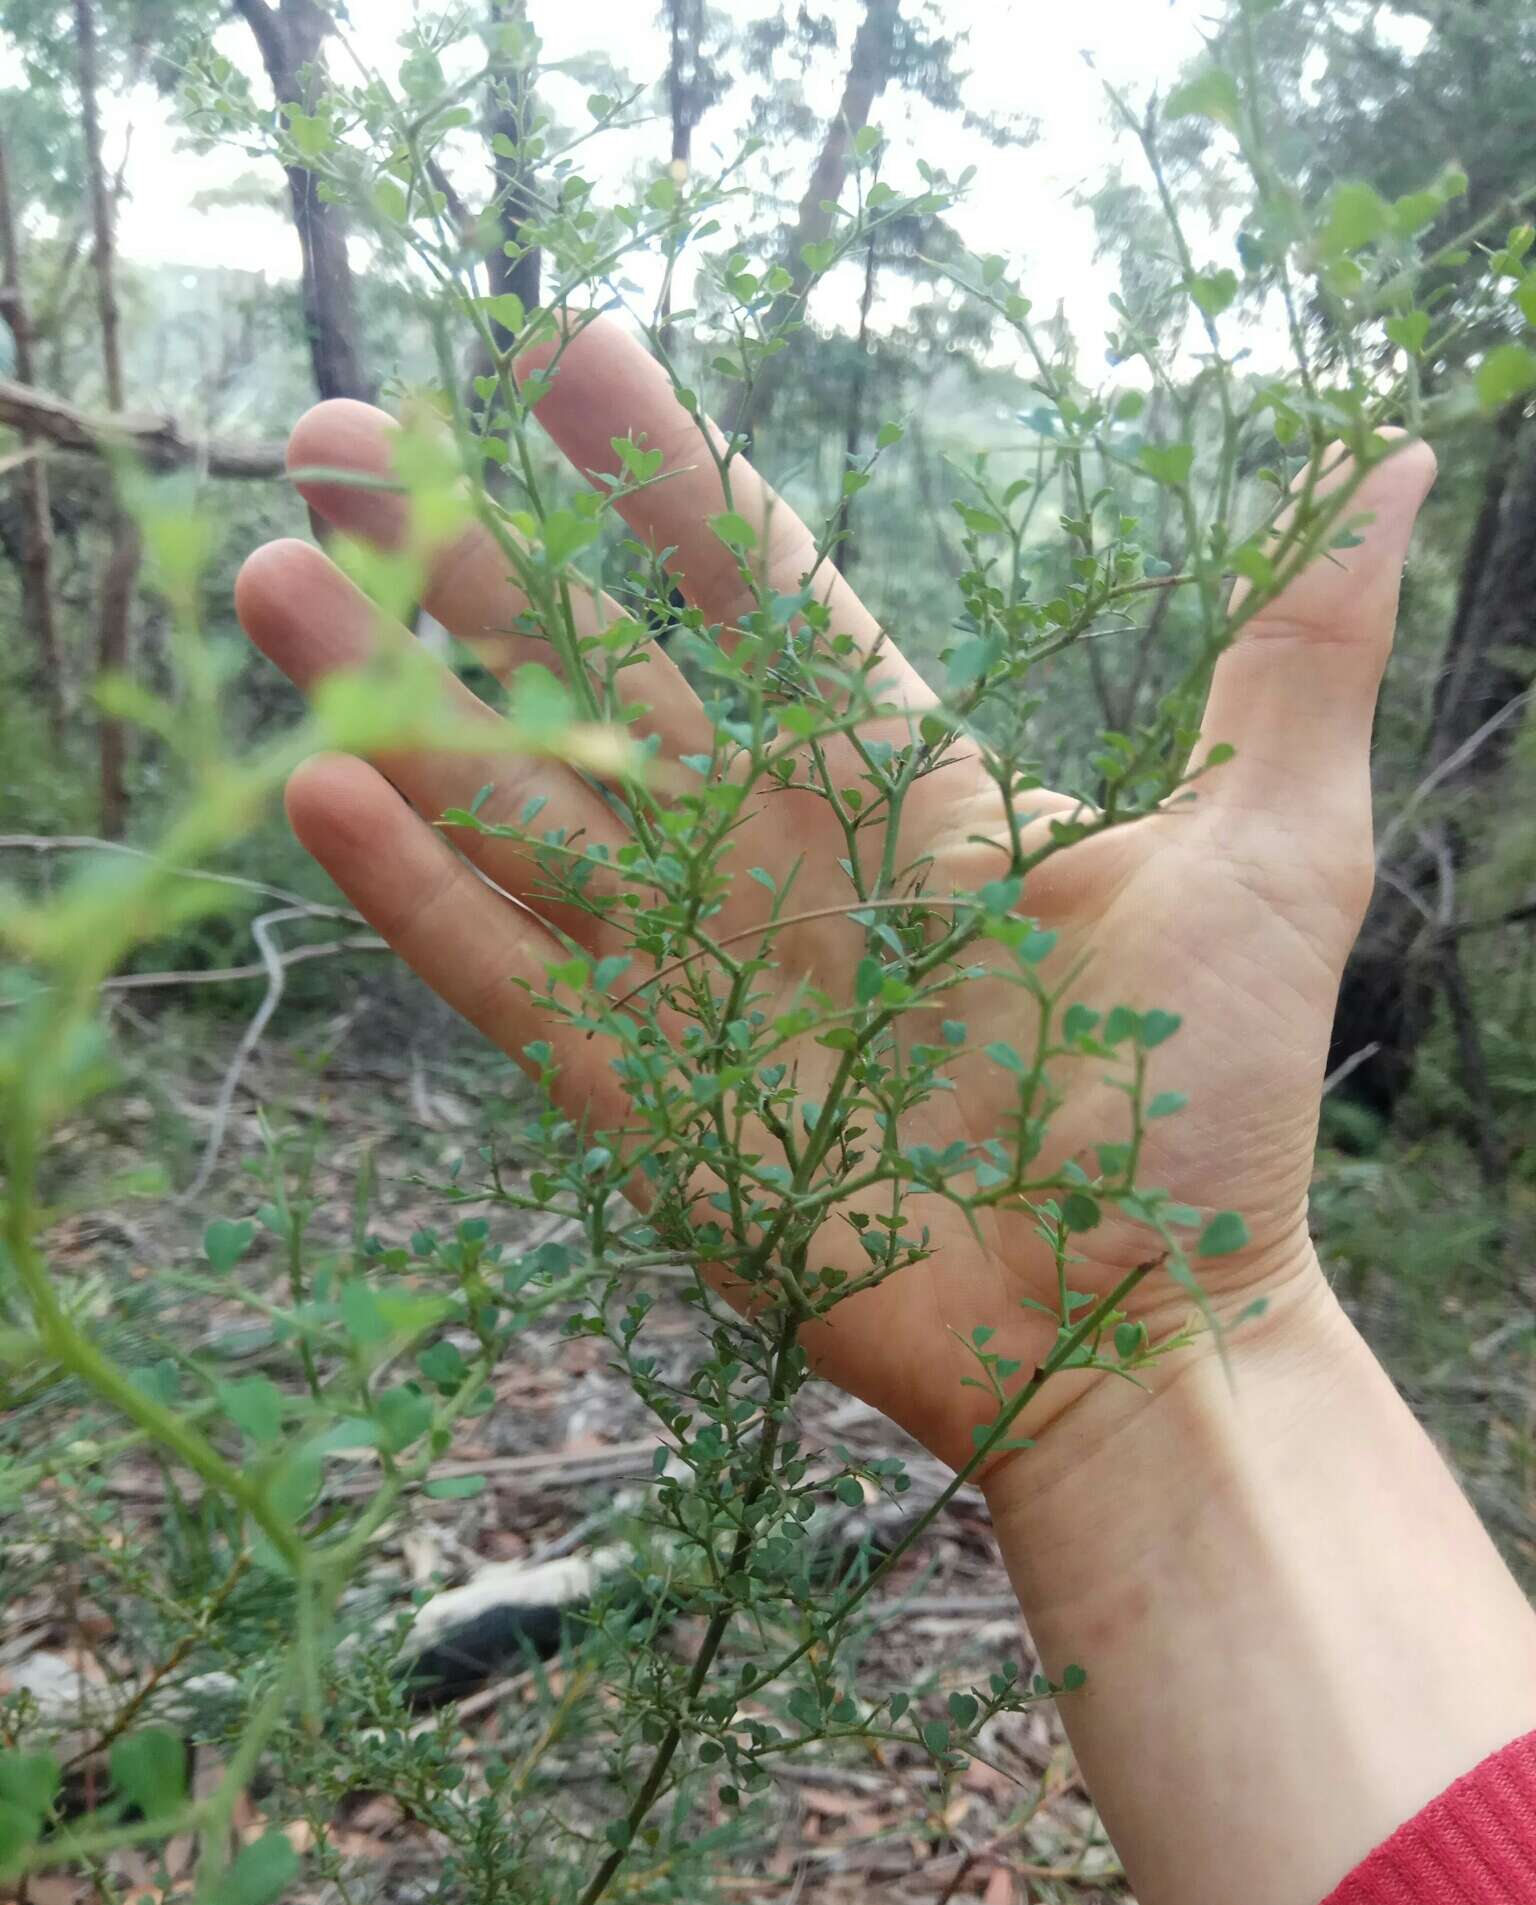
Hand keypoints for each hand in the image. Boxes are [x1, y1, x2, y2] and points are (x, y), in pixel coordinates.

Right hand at [235, 318, 1433, 1473]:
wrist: (1139, 1340)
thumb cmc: (1211, 1105)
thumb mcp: (1275, 851)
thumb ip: (1299, 657)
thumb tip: (1392, 460)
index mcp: (902, 785)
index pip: (757, 593)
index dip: (659, 477)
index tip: (564, 358)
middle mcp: (777, 861)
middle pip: (593, 678)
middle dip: (467, 561)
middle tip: (338, 439)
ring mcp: (698, 977)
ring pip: (520, 809)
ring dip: (395, 699)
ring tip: (272, 583)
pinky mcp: (645, 1100)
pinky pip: (510, 980)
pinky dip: (417, 896)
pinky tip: (320, 789)